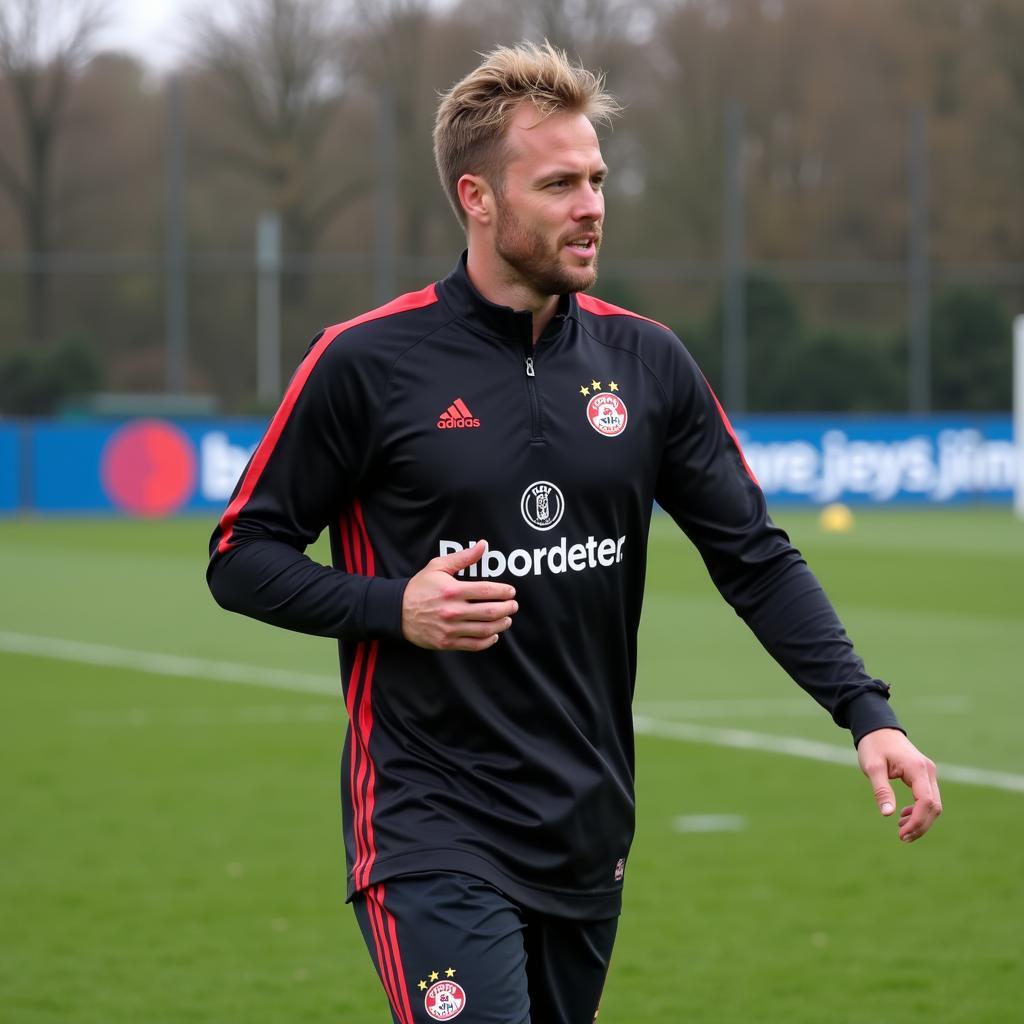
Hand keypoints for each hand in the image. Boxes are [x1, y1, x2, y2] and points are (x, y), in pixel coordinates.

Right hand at [402, 540, 517, 651]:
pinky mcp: (446, 642)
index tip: (511, 592)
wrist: (397, 611)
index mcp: (452, 590)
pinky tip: (494, 635)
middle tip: (513, 605)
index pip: (486, 591)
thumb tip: (483, 545)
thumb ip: (463, 557)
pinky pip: (474, 645)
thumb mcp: (438, 566)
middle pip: (490, 611)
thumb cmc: (420, 587)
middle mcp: (452, 610)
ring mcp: (450, 628)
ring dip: (501, 624)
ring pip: (485, 629)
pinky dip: (488, 641)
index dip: (503, 592)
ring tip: (507, 619)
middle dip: (507, 608)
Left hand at [857, 728, 941, 841]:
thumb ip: (881, 790)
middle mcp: (928, 771)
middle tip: (902, 837)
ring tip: (901, 830)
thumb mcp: (872, 767)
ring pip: (933, 804)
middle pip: (934, 806)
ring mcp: (928, 773)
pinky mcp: (924, 775)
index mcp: (917, 769)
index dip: (918, 822)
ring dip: (921, 820)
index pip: (926, 802)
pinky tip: (904, 815)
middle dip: (921, 825)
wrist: (878, 729)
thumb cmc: (873, 746)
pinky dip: (919, 811)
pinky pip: (928, 798)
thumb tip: (887, 814)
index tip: (901, 833)